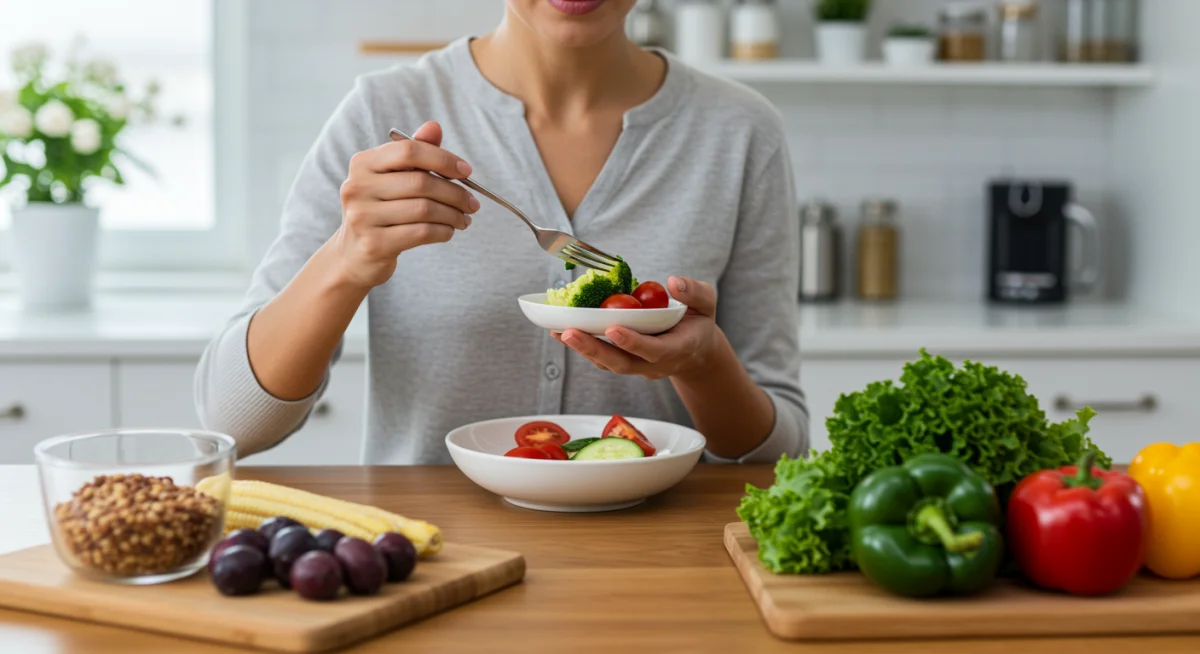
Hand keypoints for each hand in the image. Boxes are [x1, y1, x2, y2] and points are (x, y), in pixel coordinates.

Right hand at [331, 121, 479, 289]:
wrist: (355, 254)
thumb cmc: (381, 210)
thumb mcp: (392, 179)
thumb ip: (414, 153)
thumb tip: (434, 127)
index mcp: (362, 163)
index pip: (409, 151)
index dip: (442, 159)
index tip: (466, 171)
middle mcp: (357, 187)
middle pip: (421, 182)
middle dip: (455, 193)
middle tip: (473, 203)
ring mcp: (363, 216)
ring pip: (424, 209)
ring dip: (453, 214)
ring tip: (464, 219)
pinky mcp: (374, 244)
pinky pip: (421, 233)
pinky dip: (443, 231)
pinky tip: (449, 231)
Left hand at [555, 277, 720, 380]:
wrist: (695, 352)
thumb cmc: (699, 323)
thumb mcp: (707, 304)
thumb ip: (695, 292)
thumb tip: (673, 282)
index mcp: (678, 349)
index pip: (655, 350)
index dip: (634, 342)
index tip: (613, 329)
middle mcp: (655, 364)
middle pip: (622, 363)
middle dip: (594, 349)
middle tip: (568, 333)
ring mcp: (638, 367)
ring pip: (608, 363)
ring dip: (582, 349)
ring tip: (557, 332)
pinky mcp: (624, 363)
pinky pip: (602, 358)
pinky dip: (582, 346)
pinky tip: (560, 332)